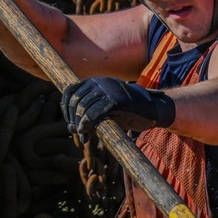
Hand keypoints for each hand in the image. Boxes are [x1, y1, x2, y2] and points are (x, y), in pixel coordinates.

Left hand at [61, 77, 175, 135]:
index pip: (71, 91)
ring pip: (82, 107)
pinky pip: (93, 112)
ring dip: (79, 124)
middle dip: (73, 119)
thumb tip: (71, 127)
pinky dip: (86, 123)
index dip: (66, 107)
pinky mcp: (116, 101)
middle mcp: (100, 82)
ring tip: (83, 136)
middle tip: (77, 132)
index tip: (69, 121)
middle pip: (75, 100)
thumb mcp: (106, 107)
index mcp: (96, 81)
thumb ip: (90, 112)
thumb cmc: (128, 111)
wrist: (151, 110)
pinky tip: (84, 131)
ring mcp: (109, 90)